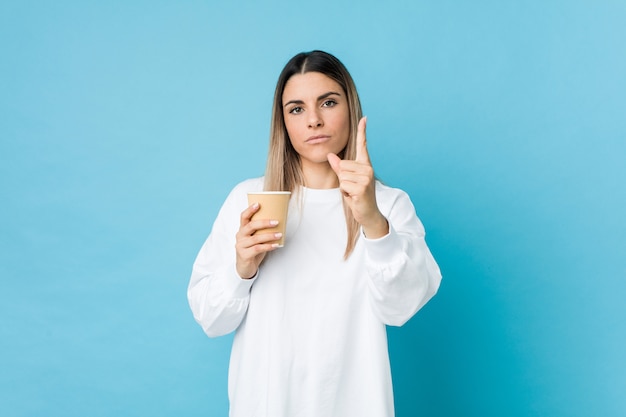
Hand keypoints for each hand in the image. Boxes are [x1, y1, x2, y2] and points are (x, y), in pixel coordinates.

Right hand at [235, 203, 281, 278]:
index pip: (243, 217)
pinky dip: (268, 246)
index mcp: (242, 229)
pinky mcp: (244, 255)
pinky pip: (257, 249)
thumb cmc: (253, 250)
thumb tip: (280, 221)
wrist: (245, 268)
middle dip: (264, 223)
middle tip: (276, 222)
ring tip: (279, 234)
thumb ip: (262, 231)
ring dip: (269, 236)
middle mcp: (240, 236)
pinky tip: (276, 245)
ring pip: (256, 238)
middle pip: (250, 226)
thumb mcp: (256, 239)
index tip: (258, 204)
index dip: (250, 210)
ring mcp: (241, 245)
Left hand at [327, 117, 388, 237]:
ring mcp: (366, 178)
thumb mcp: (347, 180)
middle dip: (342, 178)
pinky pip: (343, 185)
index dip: (362, 131)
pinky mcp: (362, 187)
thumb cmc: (358, 196)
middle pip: (342, 165)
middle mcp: (368, 169)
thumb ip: (340, 168)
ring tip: (353, 193)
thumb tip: (330, 155)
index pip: (362, 145)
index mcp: (365, 165)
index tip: (364, 118)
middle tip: (352, 188)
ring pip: (342, 176)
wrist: (368, 213)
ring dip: (344, 187)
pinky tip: (354, 197)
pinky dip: (345, 193)